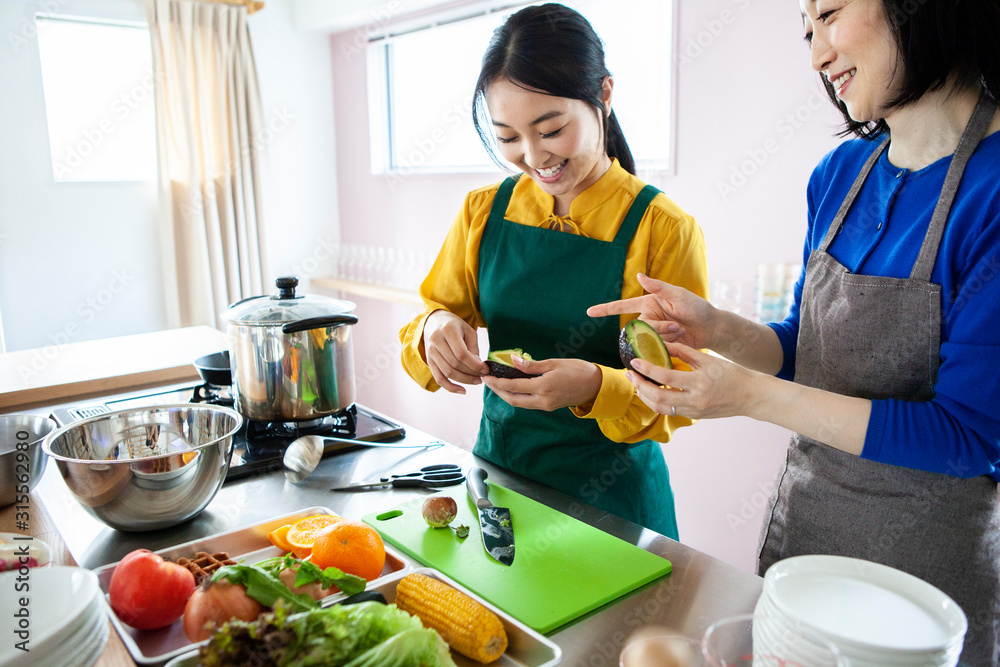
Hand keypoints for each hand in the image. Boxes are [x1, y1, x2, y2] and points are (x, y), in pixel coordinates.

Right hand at [421, 310, 487, 393]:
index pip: (461, 353)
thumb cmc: (455, 326)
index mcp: (448, 330)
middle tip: (482, 376)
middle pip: (455, 364)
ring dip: (464, 380)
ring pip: (447, 372)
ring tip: (476, 381)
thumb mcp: (468, 330)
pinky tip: (462, 390)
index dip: (475, 365)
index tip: (485, 370)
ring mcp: (430, 352)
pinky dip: (450, 387)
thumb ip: (473, 348)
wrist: (434, 322)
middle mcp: (436, 340)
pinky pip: (438, 378)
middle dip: (471, 373)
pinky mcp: (429, 361)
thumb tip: (478, 367)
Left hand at [481, 355, 601, 411]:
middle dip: (497, 391)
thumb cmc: (577, 370)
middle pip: (512, 399)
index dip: (497, 382)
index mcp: (543, 387)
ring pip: (519, 403)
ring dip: (506, 395)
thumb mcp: (554, 363)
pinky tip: (512, 388)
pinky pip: (528, 403)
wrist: (596, 386)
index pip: (513, 386)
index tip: (486, 376)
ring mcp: (546, 405)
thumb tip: (513, 361)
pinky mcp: (549, 407)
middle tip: (487, 381)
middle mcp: (543, 400)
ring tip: (496, 384)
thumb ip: (531, 365)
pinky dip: (517, 396)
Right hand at [587, 273, 718, 349]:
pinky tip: (681, 339)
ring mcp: (654, 333)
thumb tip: (639, 274)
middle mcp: (648, 318)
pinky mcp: (661, 345)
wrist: (711, 328)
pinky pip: (657, 348)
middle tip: (678, 326)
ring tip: (681, 331)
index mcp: (648, 304)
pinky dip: (670, 344)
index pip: (622, 306)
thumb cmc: (696, 307)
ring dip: (666, 337)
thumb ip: (658, 287)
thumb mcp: (678, 294)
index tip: (589, 312)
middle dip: (659, 329)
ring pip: (649, 339)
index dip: (605, 309)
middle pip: (640, 328)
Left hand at [626, 342, 755, 419]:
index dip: (647, 370)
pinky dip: (656, 402)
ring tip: (636, 383)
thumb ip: (683, 352)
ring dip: (645, 396)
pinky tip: (651, 392)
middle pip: (658, 397)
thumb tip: (662, 343)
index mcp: (699, 383)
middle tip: (629, 374)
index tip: (634, 362)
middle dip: (639, 386)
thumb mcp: (707, 359)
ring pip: (660, 408)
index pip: (665, 377)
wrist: (750, 396)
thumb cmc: (731, 374)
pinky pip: (669, 411)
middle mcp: (695, 400)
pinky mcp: (694, 416)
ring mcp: (694, 411)